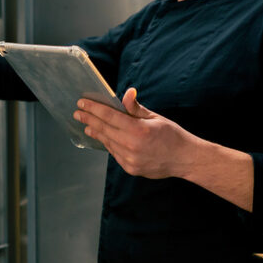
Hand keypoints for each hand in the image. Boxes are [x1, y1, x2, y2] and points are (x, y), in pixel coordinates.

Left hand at [73, 87, 199, 178]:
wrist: (185, 160)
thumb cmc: (172, 136)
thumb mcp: (155, 117)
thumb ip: (136, 108)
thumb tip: (127, 93)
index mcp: (138, 130)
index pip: (109, 116)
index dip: (93, 109)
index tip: (82, 104)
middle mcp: (131, 146)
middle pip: (104, 129)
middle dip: (89, 120)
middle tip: (78, 113)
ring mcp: (130, 159)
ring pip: (107, 142)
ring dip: (96, 132)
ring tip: (87, 125)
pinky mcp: (130, 168)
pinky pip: (114, 153)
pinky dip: (108, 144)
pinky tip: (104, 137)